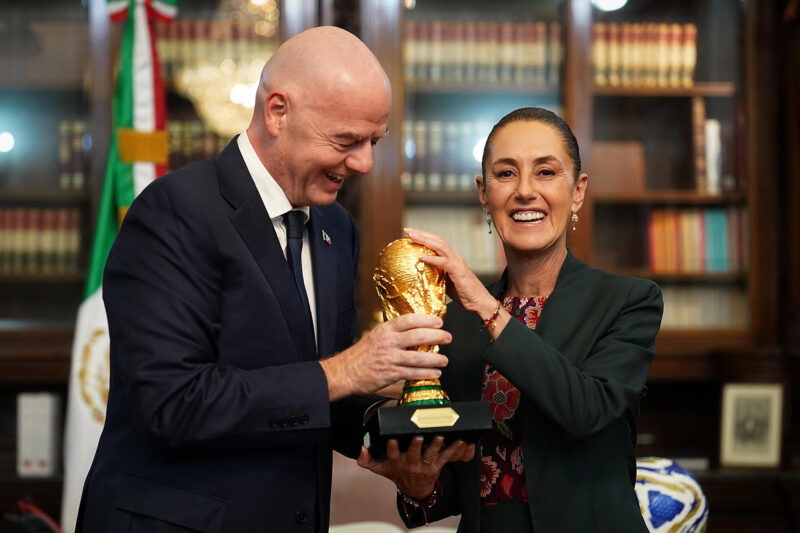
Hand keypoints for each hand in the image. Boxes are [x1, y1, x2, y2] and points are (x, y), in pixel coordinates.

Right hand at [320, 314, 450, 400]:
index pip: (409, 320)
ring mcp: (390, 358)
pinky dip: (427, 373)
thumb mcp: (376, 337)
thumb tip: (415, 333)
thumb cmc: (360, 355)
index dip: (426, 320)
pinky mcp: (391, 373)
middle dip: (437, 336)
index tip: (438, 321)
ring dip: (435, 358)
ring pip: (419, 357)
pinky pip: (413, 373)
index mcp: (385, 330)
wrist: (345, 372)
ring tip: (444, 359)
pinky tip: (434, 373)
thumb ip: (394, 334)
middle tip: (447, 337)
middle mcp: (388, 342)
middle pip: (418, 336)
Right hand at [357, 435, 475, 499]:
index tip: (392, 439)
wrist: (414, 489)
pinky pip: (446, 457)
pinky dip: (453, 449)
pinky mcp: (437, 467)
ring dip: (435, 445)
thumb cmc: (396, 472)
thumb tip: (361, 448)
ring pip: (431, 455)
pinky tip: (459, 440)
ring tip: (440, 436)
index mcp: (397, 462)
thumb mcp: (380, 468)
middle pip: (413, 454)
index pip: (392, 454)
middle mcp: (410, 465)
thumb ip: (366, 460)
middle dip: (416, 445)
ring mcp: (424, 466)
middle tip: (418, 435)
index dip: (392, 447)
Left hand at [405, 227, 495, 315]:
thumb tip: (421, 274)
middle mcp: (455, 257)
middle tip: (408, 230)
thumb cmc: (464, 294)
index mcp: (451, 259)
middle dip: (421, 234)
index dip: (424, 237)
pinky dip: (432, 259)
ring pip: (440, 246)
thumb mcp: (446, 282)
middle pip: (437, 240)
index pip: (437, 243)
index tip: (410, 234)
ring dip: (425, 240)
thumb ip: (436, 275)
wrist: (480, 302)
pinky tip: (421, 257)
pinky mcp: (458, 271)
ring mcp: (457, 263)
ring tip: (412, 237)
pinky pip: (444, 262)